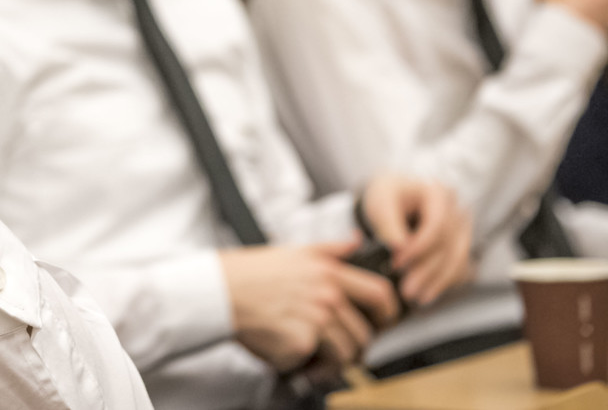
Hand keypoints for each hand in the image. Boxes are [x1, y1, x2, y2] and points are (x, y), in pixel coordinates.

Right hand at [223, 240, 397, 372]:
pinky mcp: (300, 343)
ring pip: (346, 354)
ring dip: (333, 362)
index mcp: (329, 272)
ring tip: (314, 357)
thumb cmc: (251, 273)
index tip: (382, 322)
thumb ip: (331, 249)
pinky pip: (315, 364)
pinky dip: (305, 366)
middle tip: (338, 349)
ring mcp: (315, 320)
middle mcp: (326, 295)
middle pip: (364, 333)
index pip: (380, 294)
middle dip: (355, 347)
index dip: (388, 313)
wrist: (219, 291)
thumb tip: (355, 240)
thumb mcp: (295, 251)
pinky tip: (290, 353)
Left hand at [359, 175, 472, 305]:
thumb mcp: (381, 202)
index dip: (419, 247)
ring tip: (416, 297)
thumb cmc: (387, 197)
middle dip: (427, 270)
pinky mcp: (460, 248)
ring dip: (437, 281)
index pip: (437, 225)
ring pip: (457, 260)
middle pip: (448, 245)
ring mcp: (461, 231)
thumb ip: (388, 221)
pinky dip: (444, 283)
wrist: (394, 199)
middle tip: (406, 289)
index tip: (397, 262)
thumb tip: (398, 246)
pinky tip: (427, 295)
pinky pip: (459, 269)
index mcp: (438, 195)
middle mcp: (456, 212)